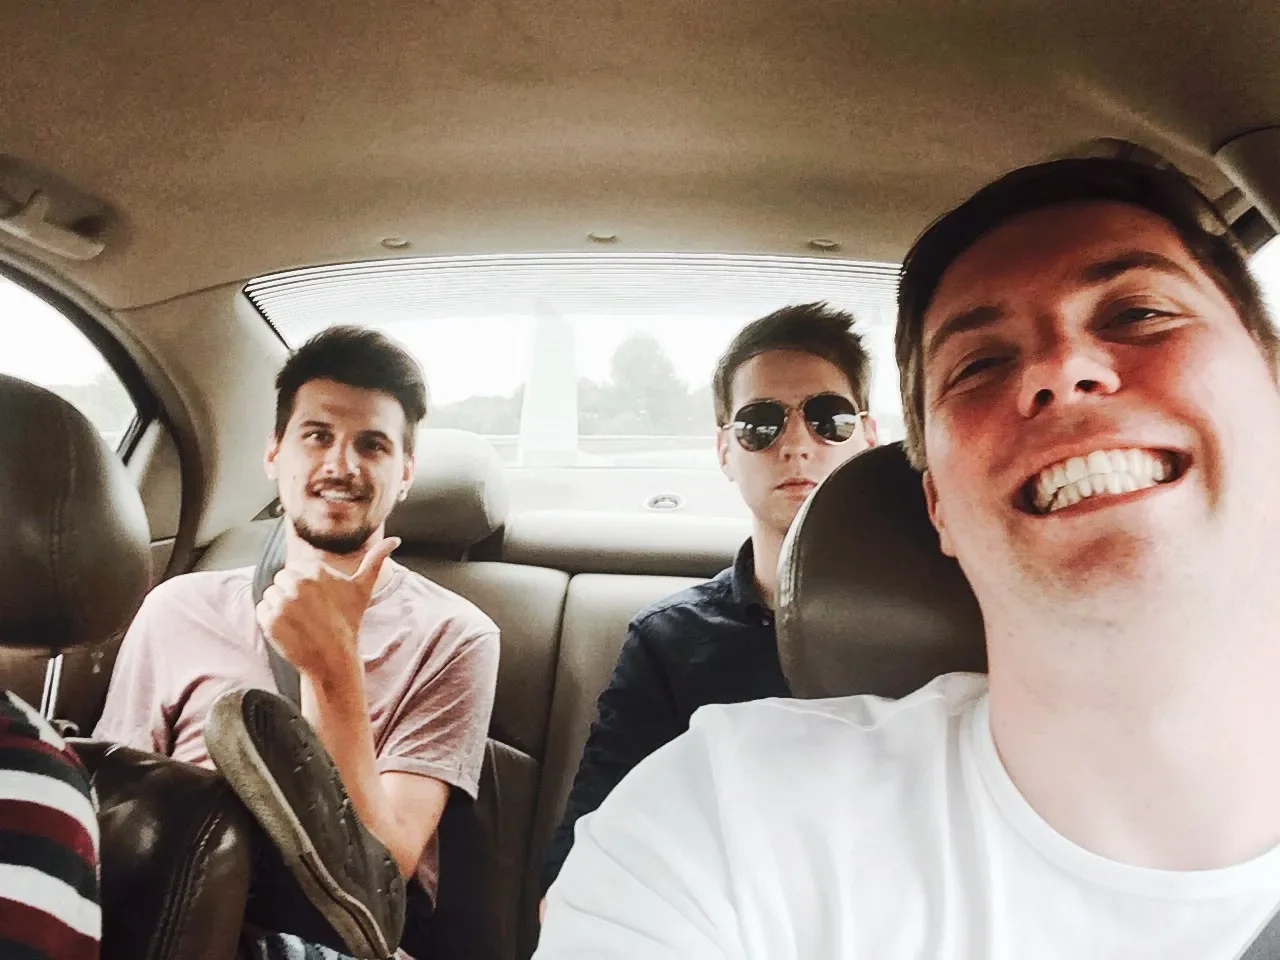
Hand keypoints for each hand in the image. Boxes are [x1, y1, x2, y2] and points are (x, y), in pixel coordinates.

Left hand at [256, 537, 399, 680]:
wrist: (334, 657)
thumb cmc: (349, 622)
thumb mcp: (363, 589)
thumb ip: (375, 560)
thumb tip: (395, 541)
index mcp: (317, 571)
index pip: (297, 568)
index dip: (306, 585)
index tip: (318, 601)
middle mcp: (299, 583)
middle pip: (282, 578)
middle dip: (291, 593)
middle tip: (307, 612)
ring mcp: (283, 602)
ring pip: (271, 593)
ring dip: (279, 605)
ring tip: (298, 620)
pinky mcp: (270, 620)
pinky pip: (261, 609)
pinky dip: (270, 618)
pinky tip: (288, 627)